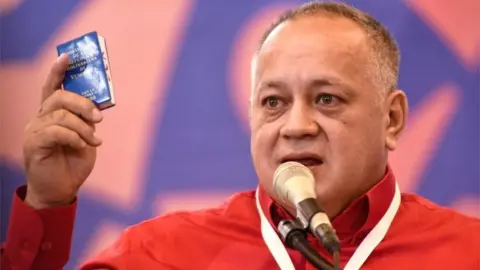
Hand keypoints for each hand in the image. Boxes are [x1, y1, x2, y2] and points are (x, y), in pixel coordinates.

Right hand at [23, 53, 103, 207]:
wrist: (60, 190)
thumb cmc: (72, 162)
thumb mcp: (85, 137)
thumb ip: (86, 120)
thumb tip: (97, 105)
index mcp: (51, 114)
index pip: (52, 87)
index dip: (58, 71)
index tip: (67, 57)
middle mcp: (40, 118)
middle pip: (59, 97)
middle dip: (83, 104)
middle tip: (98, 117)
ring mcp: (34, 130)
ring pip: (60, 114)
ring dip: (82, 127)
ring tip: (93, 140)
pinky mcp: (34, 144)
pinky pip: (56, 131)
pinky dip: (74, 136)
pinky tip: (81, 145)